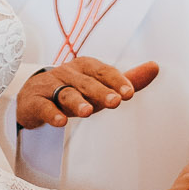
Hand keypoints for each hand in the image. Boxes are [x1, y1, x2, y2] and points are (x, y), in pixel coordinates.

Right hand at [17, 56, 159, 130]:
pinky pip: (44, 106)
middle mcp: (67, 73)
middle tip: (115, 102)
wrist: (33, 97)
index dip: (116, 81)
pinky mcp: (34, 101)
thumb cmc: (73, 90)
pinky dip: (51, 114)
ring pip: (66, 93)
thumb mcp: (99, 85)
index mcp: (85, 67)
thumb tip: (155, 67)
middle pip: (86, 82)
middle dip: (101, 91)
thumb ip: (126, 79)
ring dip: (77, 102)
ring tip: (87, 112)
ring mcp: (49, 86)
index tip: (130, 93)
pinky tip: (60, 123)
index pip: (103, 71)